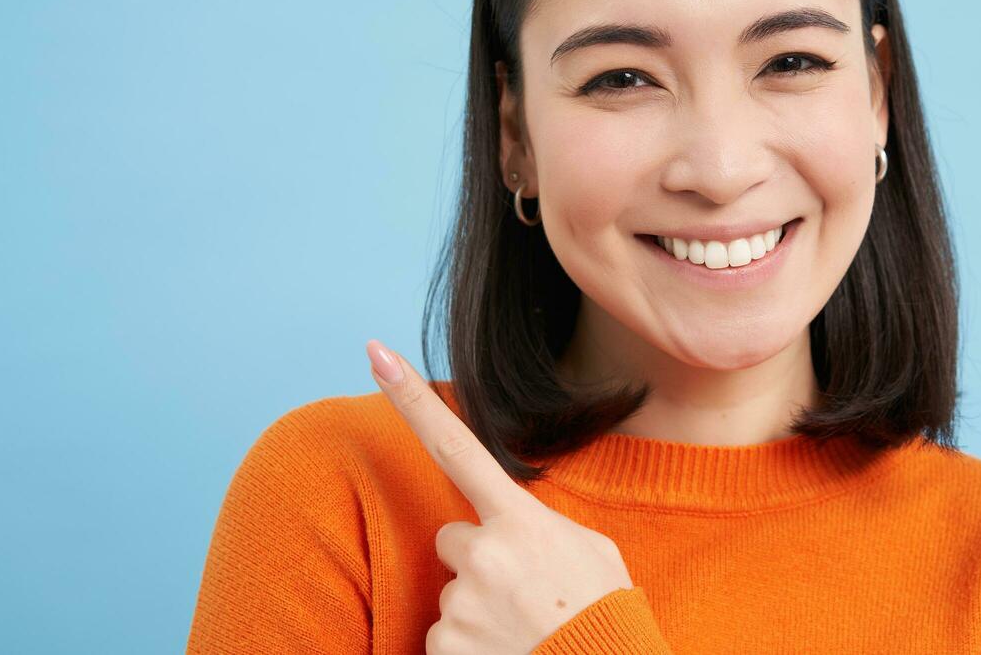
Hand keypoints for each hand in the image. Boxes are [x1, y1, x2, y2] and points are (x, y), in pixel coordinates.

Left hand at [366, 339, 635, 654]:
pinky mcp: (443, 650)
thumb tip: (512, 532)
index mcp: (519, 521)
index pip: (455, 445)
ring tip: (524, 630)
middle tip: (524, 594)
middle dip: (478, 562)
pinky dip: (471, 648)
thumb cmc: (605, 616)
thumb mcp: (591, 551)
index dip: (411, 398)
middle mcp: (481, 555)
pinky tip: (507, 651)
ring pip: (452, 593)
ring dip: (480, 610)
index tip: (375, 354)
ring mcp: (459, 606)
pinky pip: (444, 639)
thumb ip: (542, 528)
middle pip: (453, 540)